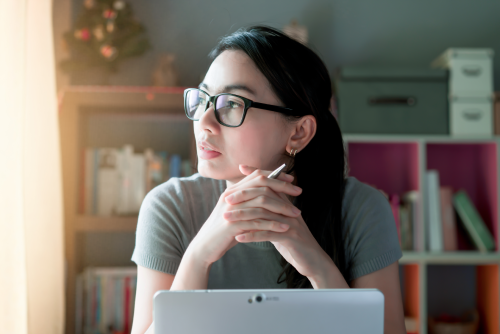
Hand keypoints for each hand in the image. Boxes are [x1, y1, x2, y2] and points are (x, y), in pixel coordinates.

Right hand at [186, 165, 302, 266]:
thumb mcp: (237, 212)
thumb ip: (249, 201)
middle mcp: (231, 196)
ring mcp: (231, 210)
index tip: (291, 180)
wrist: (204, 247)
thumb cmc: (224, 230)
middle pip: (261, 184)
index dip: (276, 176)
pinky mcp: (232, 226)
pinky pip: (257, 222)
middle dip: (283, 187)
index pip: (257, 175)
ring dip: (281, 207)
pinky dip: (273, 224)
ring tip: (296, 214)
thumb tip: (267, 193)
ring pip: (261, 203)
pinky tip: (285, 228)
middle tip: (299, 192)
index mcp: (233, 191)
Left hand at [227, 166, 335, 281]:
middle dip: (244, 196)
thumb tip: (254, 204)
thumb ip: (270, 213)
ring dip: (243, 216)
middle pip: (265, 196)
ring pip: (264, 214)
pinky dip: (252, 235)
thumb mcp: (281, 225)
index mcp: (287, 205)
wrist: (313, 262)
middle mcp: (290, 210)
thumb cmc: (293, 243)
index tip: (241, 167)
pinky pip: (268, 234)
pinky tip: (238, 237)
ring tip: (226, 218)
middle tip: (226, 199)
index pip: (271, 184)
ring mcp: (291, 223)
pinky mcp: (291, 238)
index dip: (257, 174)